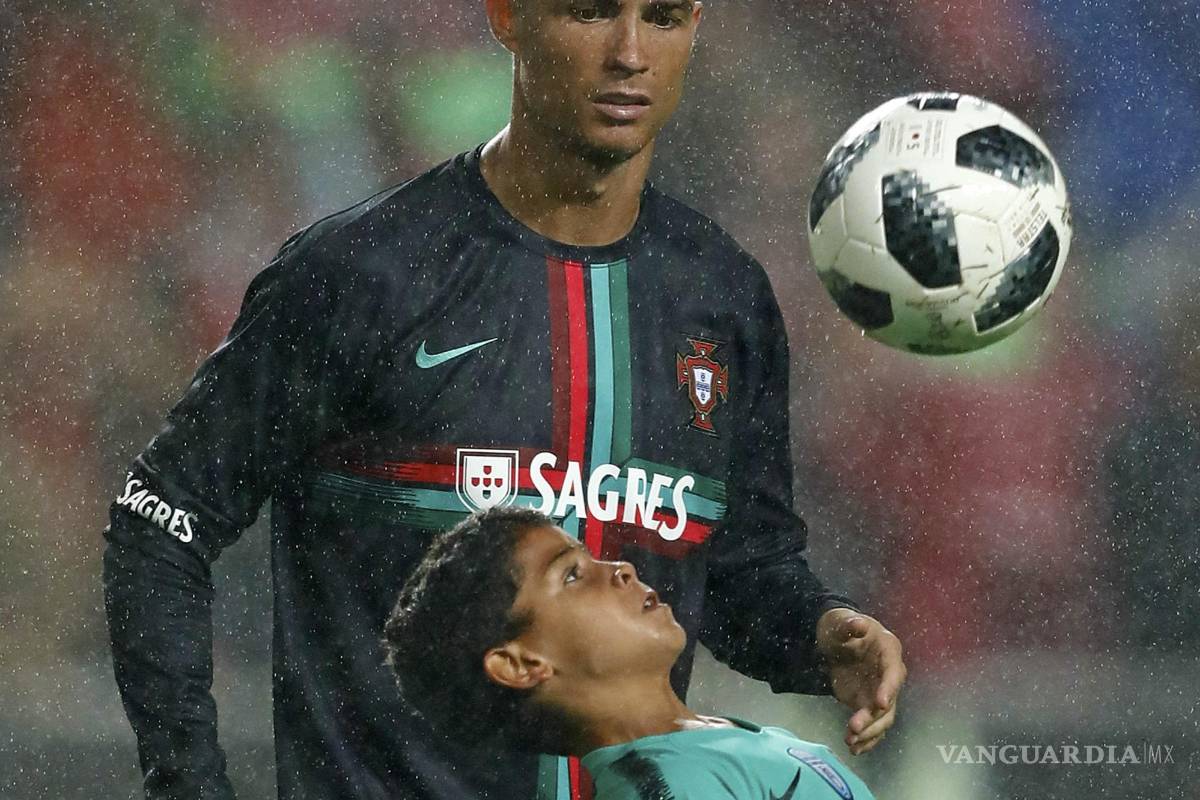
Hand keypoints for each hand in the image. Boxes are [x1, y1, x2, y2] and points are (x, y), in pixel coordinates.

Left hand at [815, 608, 905, 755]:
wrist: (833, 639)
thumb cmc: (840, 627)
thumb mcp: (840, 622)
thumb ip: (850, 625)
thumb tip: (859, 624)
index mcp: (888, 651)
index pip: (893, 672)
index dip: (888, 687)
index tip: (880, 702)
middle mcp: (889, 674)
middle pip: (889, 700)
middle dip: (874, 717)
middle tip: (855, 727)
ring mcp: (880, 691)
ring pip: (882, 717)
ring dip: (869, 732)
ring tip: (851, 742)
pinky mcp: (868, 703)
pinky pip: (872, 724)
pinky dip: (866, 738)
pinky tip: (855, 749)